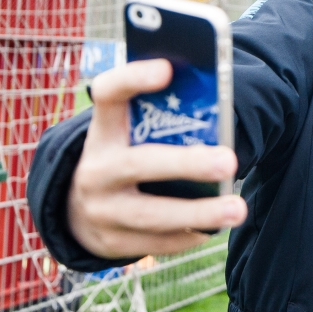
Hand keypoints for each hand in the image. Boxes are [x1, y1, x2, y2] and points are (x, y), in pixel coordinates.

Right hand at [68, 59, 246, 258]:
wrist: (76, 210)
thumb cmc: (126, 157)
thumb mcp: (129, 135)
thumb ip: (162, 121)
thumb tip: (218, 106)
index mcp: (103, 131)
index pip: (108, 94)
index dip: (133, 79)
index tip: (167, 69)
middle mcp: (95, 170)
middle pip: (140, 164)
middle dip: (187, 164)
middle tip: (229, 161)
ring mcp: (100, 211)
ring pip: (152, 215)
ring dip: (199, 213)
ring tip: (236, 209)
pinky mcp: (111, 242)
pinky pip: (156, 242)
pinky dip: (188, 234)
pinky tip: (212, 227)